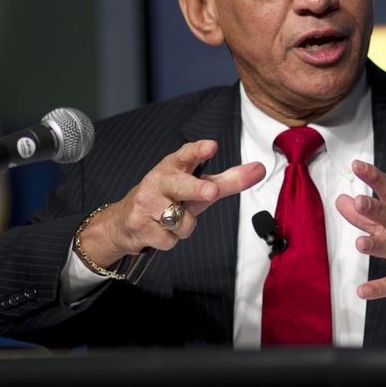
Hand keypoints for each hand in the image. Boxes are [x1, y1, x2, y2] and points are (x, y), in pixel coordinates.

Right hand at [79, 138, 264, 268]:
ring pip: (182, 221)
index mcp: (173, 167)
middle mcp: (159, 181)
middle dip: (197, 189)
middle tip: (211, 191)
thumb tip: (260, 169)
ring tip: (173, 220)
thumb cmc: (169, 199)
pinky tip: (160, 231)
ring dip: (185, 227)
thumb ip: (228, 180)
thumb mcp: (197, 187)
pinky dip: (171, 240)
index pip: (185, 155)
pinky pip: (170, 240)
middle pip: (181, 186)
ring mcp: (147, 203)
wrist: (125, 221)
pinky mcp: (140, 225)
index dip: (197, 151)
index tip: (211, 146)